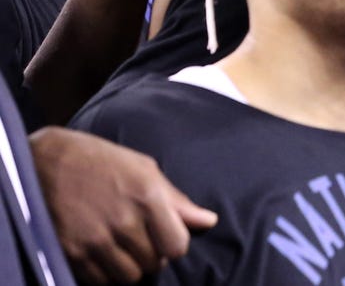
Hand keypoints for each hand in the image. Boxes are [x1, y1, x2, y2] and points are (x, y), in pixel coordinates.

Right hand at [29, 128, 216, 283]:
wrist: (45, 161)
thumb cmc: (101, 161)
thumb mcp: (144, 169)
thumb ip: (176, 200)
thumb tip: (208, 221)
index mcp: (148, 198)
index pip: (177, 246)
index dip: (174, 244)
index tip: (164, 237)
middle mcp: (124, 222)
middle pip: (154, 264)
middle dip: (152, 255)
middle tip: (140, 240)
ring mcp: (96, 240)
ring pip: (128, 277)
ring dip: (129, 267)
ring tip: (121, 248)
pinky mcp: (71, 253)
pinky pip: (99, 281)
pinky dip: (104, 273)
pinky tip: (101, 253)